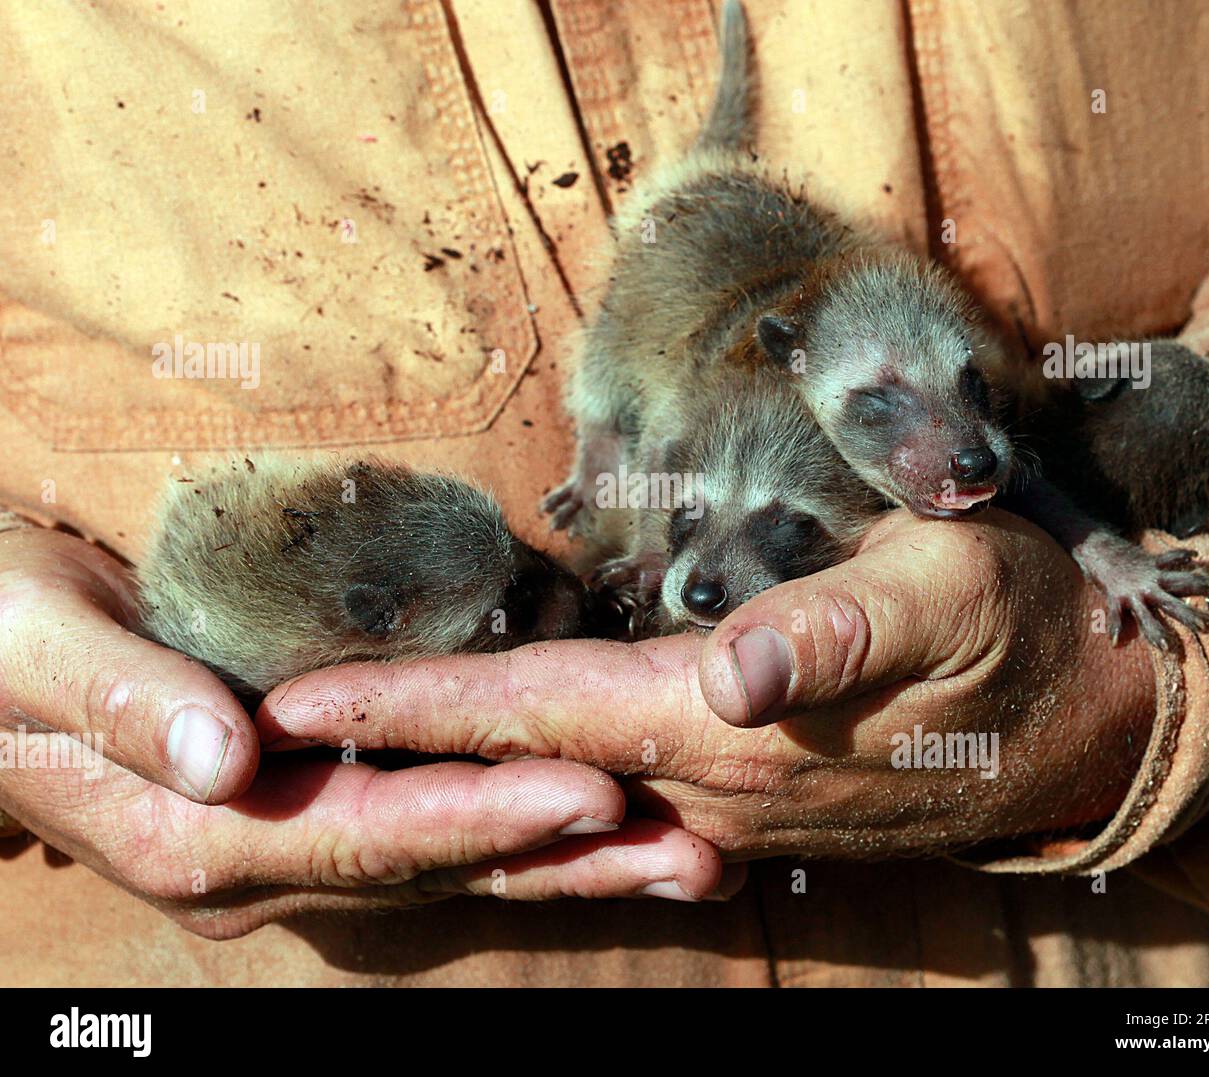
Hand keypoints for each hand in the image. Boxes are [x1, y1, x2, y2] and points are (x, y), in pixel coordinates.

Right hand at [0, 529, 733, 937]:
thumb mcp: (31, 644)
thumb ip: (121, 702)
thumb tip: (224, 757)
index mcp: (202, 833)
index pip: (371, 833)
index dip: (483, 817)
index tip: (592, 795)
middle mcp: (260, 860)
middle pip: (439, 866)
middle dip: (566, 858)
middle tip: (692, 850)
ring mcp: (292, 843)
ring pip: (451, 860)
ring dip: (568, 860)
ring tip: (687, 854)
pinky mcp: (312, 811)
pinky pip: (432, 827)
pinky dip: (519, 828)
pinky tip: (600, 819)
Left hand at [260, 509, 1158, 858]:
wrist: (1086, 719)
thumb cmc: (1013, 628)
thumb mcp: (942, 594)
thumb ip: (836, 636)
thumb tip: (743, 673)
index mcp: (731, 724)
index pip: (537, 714)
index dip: (416, 708)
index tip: (300, 706)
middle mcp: (711, 782)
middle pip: (522, 764)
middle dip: (395, 749)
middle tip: (276, 736)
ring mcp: (730, 807)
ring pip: (560, 793)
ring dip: (453, 773)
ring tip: (354, 752)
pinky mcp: (755, 803)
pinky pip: (618, 800)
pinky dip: (537, 786)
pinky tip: (498, 778)